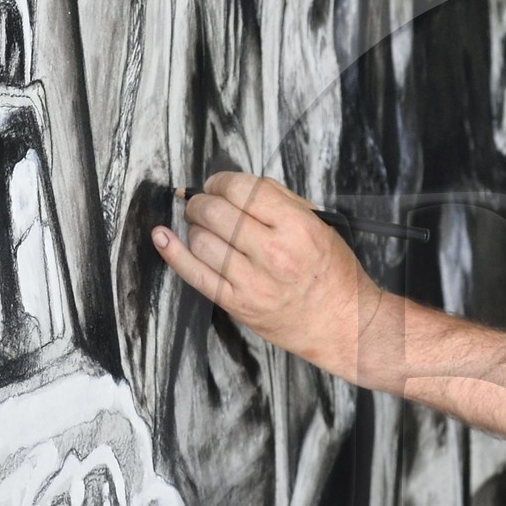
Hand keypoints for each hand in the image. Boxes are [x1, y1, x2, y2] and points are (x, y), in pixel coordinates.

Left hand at [151, 172, 376, 374]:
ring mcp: (252, 282)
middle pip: (217, 212)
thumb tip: (236, 185)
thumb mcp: (320, 226)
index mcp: (297, 227)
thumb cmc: (334, 275)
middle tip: (202, 203)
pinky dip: (172, 252)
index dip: (221, 181)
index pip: (243, 189)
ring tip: (202, 225)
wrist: (343, 324)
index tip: (216, 184)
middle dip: (202, 201)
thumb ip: (280, 201)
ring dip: (194, 225)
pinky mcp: (237, 305)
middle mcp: (274, 253)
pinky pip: (194, 274)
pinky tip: (162, 237)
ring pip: (201, 240)